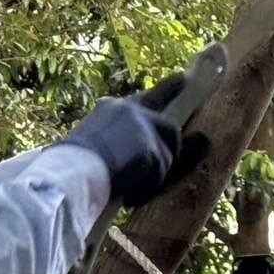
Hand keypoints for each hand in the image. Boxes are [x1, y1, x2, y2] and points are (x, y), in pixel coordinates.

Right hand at [61, 83, 182, 207]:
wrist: (71, 170)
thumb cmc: (71, 163)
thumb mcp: (91, 143)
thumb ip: (115, 140)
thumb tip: (139, 154)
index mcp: (111, 108)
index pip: (145, 99)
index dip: (166, 90)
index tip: (182, 79)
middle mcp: (130, 110)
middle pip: (168, 127)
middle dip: (184, 143)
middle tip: (202, 138)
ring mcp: (144, 127)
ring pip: (166, 157)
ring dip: (152, 177)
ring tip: (129, 187)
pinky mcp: (152, 148)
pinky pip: (158, 177)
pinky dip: (145, 190)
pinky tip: (128, 195)